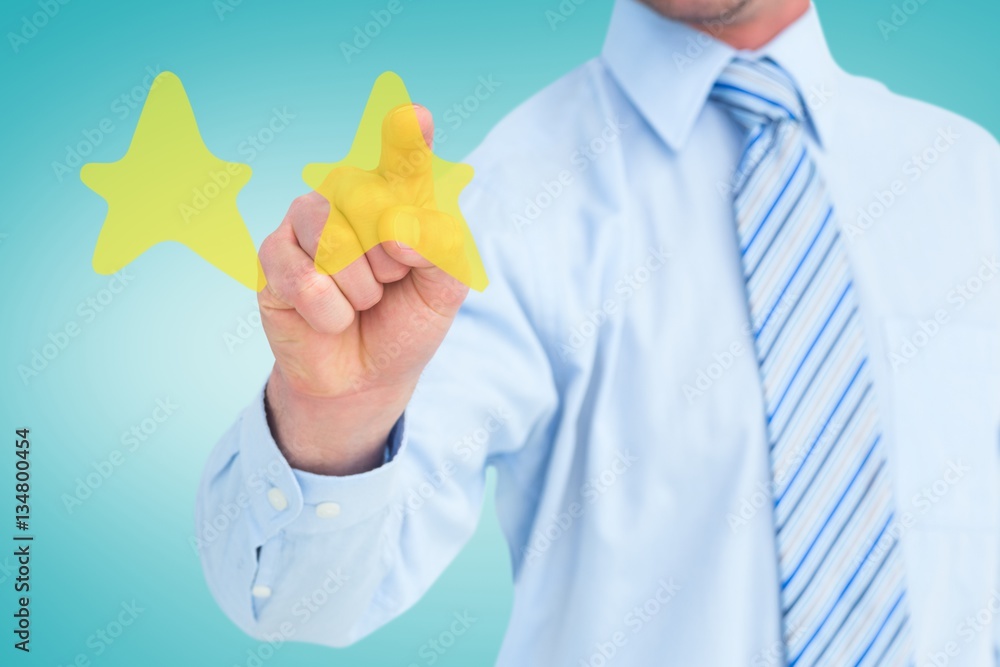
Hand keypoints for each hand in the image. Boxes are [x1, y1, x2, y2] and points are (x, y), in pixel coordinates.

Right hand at [258, 105, 468, 474]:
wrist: (366, 377)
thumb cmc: (406, 320)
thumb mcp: (444, 290)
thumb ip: (440, 251)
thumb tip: (400, 228)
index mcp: (396, 191)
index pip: (402, 159)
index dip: (405, 140)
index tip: (413, 118)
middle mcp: (347, 193)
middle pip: (368, 198)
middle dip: (391, 258)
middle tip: (391, 280)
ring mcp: (305, 221)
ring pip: (335, 240)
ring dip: (362, 289)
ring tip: (363, 300)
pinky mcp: (272, 257)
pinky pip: (305, 280)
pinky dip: (332, 313)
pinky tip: (333, 318)